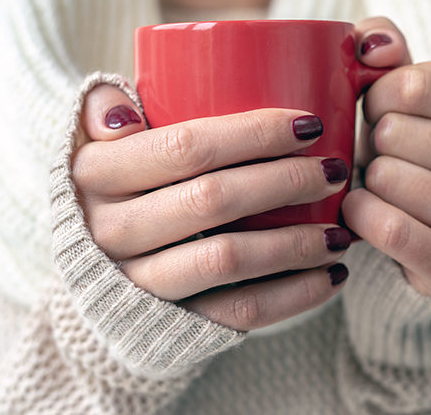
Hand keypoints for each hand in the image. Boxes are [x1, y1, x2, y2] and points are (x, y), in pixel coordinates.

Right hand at [72, 85, 351, 330]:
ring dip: (296, 244)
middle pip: (213, 200)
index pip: (186, 147)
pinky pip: (239, 312)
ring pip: (228, 260)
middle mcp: (111, 230)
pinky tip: (332, 278)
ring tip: (342, 231)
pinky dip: (294, 296)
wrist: (89, 271)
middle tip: (335, 172)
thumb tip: (126, 112)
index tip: (310, 125)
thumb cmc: (115, 187)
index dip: (254, 134)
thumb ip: (102, 108)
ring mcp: (140, 281)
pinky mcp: (172, 321)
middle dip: (286, 182)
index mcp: (96, 174)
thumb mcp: (92, 142)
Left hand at [343, 18, 430, 301]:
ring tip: (372, 185)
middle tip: (374, 156)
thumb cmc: (410, 152)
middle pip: (399, 134)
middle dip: (369, 143)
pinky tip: (358, 213)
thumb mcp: (402, 91)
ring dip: (364, 182)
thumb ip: (384, 49)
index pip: (416, 85)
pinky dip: (362, 218)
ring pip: (393, 181)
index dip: (376, 97)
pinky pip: (394, 231)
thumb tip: (376, 49)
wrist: (419, 238)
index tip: (375, 111)